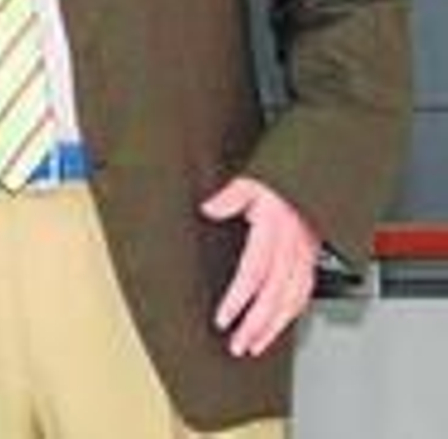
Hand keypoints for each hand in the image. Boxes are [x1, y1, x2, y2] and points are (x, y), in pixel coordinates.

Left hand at [200, 176, 319, 357]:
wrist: (317, 180)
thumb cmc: (282, 184)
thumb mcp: (253, 182)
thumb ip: (230, 197)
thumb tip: (209, 208)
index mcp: (274, 234)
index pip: (253, 274)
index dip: (238, 300)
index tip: (223, 319)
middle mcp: (292, 252)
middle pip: (272, 297)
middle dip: (255, 326)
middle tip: (237, 345)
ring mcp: (304, 260)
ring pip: (290, 303)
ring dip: (272, 328)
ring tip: (253, 345)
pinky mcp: (310, 264)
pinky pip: (302, 296)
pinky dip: (289, 316)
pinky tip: (275, 327)